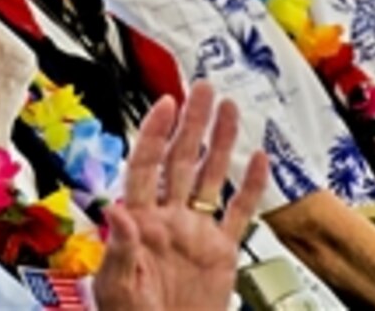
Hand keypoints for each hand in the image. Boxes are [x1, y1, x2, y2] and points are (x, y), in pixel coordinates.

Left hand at [93, 80, 268, 310]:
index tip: (166, 103)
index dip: (155, 132)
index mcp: (139, 220)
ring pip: (210, 177)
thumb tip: (116, 209)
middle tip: (203, 89)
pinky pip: (237, 212)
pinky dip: (249, 187)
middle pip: (181, 159)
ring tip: (230, 108)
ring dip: (220, 143)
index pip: (146, 164)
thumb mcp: (118, 284)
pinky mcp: (220, 252)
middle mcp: (168, 217)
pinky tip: (258, 160)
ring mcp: (195, 231)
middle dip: (192, 123)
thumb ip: (120, 246)